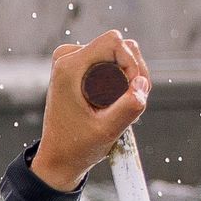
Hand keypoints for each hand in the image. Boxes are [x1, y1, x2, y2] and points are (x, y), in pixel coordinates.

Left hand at [30, 32, 148, 189]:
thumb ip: (128, 107)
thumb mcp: (106, 131)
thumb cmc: (76, 146)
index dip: (132, 64)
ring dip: (130, 76)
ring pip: (117, 53)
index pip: (114, 42)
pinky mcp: (77, 67)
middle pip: (119, 46)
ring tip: (126, 105)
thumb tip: (142, 83)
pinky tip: (120, 100)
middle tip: (134, 101)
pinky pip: (110, 60)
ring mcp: (71, 61)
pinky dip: (121, 77)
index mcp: (69, 67)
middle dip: (134, 72)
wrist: (58, 158)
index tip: (133, 90)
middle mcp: (67, 57)